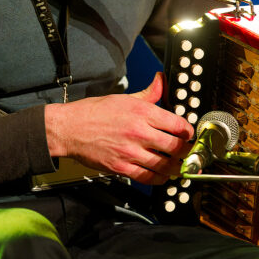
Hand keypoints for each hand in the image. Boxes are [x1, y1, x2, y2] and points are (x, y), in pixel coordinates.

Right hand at [44, 72, 192, 184]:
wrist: (69, 128)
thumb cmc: (94, 112)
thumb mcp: (125, 97)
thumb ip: (149, 92)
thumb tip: (161, 80)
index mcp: (142, 111)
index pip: (178, 124)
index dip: (189, 132)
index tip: (189, 135)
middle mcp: (139, 131)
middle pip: (176, 147)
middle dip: (187, 152)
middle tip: (189, 153)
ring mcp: (130, 151)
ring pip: (166, 165)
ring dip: (177, 167)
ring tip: (180, 166)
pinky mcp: (121, 168)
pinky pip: (149, 178)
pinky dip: (160, 178)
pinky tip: (163, 175)